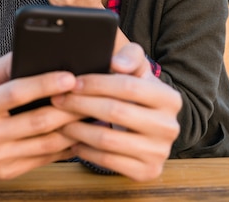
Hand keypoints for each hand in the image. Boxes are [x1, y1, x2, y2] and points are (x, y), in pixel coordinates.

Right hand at [0, 53, 80, 179]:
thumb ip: (10, 63)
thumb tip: (41, 48)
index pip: (16, 93)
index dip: (45, 84)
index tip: (70, 77)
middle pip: (38, 121)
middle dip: (69, 107)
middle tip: (92, 96)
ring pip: (46, 143)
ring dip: (73, 129)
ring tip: (92, 114)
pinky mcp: (6, 173)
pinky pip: (44, 159)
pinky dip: (66, 147)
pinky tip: (80, 135)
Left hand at [52, 43, 181, 181]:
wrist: (150, 129)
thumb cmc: (137, 94)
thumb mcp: (138, 70)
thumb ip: (130, 57)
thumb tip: (116, 64)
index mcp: (170, 98)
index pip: (129, 87)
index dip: (97, 83)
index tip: (72, 82)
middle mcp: (169, 127)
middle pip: (116, 112)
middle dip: (81, 104)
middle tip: (58, 100)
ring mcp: (160, 152)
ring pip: (107, 139)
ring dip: (77, 129)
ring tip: (60, 120)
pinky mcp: (148, 172)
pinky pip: (107, 161)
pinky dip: (85, 151)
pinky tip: (74, 141)